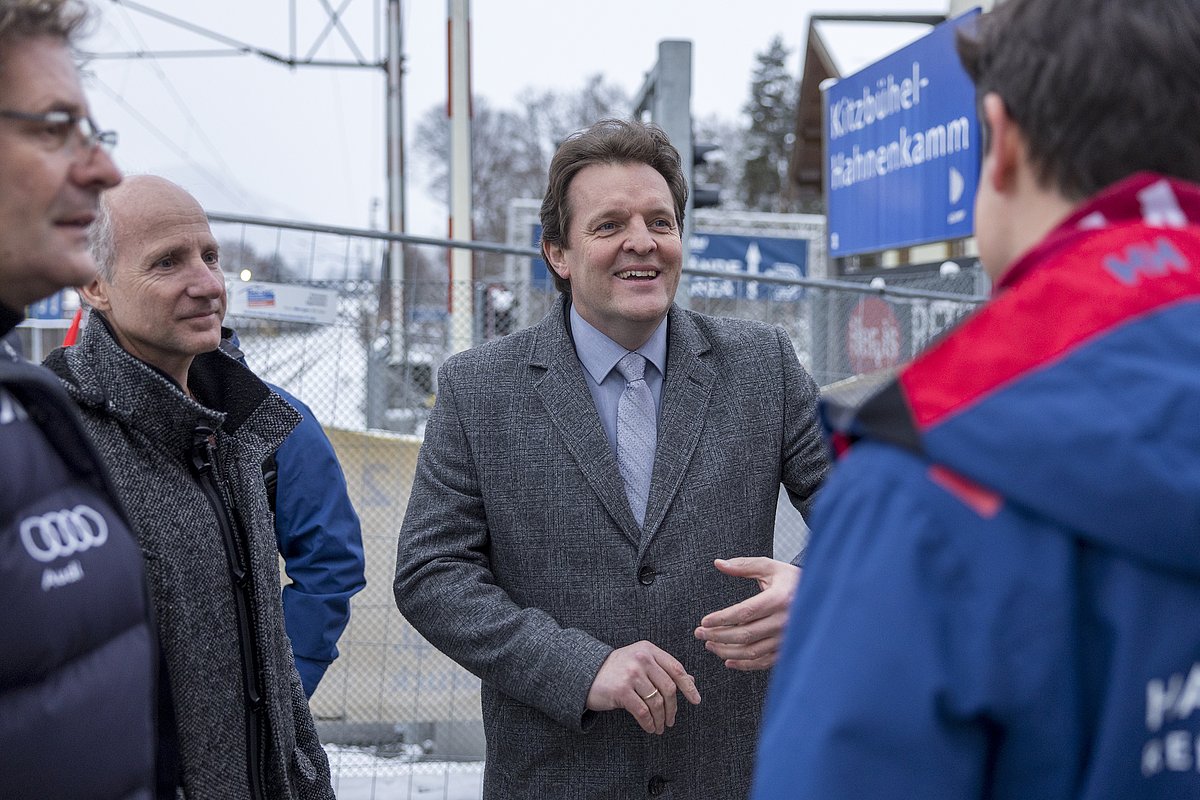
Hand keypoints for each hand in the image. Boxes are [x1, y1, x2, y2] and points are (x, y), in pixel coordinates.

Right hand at [586, 641, 701, 734]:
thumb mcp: (641, 662)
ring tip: (660, 727)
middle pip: (668, 688)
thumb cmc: (618, 669)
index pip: (676, 668)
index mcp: (649, 649)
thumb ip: (664, 669)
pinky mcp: (621, 690)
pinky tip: (650, 728)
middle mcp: (641, 658)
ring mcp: (631, 673)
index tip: (696, 701)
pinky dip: (649, 723)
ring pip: (656, 702)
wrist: (586, 672)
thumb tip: (691, 680)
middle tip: (671, 720)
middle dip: (673, 708)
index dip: (688, 687)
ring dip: (660, 719)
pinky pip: (643, 711)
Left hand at [694, 557, 800, 670]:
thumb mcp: (770, 567)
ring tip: (710, 645)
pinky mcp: (788, 649)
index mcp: (779, 599)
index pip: (744, 612)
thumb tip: (718, 563)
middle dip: (718, 636)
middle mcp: (785, 621)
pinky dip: (745, 664)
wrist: (821, 596)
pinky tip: (729, 660)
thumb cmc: (792, 580)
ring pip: (752, 651)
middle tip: (700, 634)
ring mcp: (787, 638)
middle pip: (745, 634)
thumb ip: (743, 566)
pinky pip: (764, 662)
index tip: (704, 621)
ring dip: (727, 651)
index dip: (722, 619)